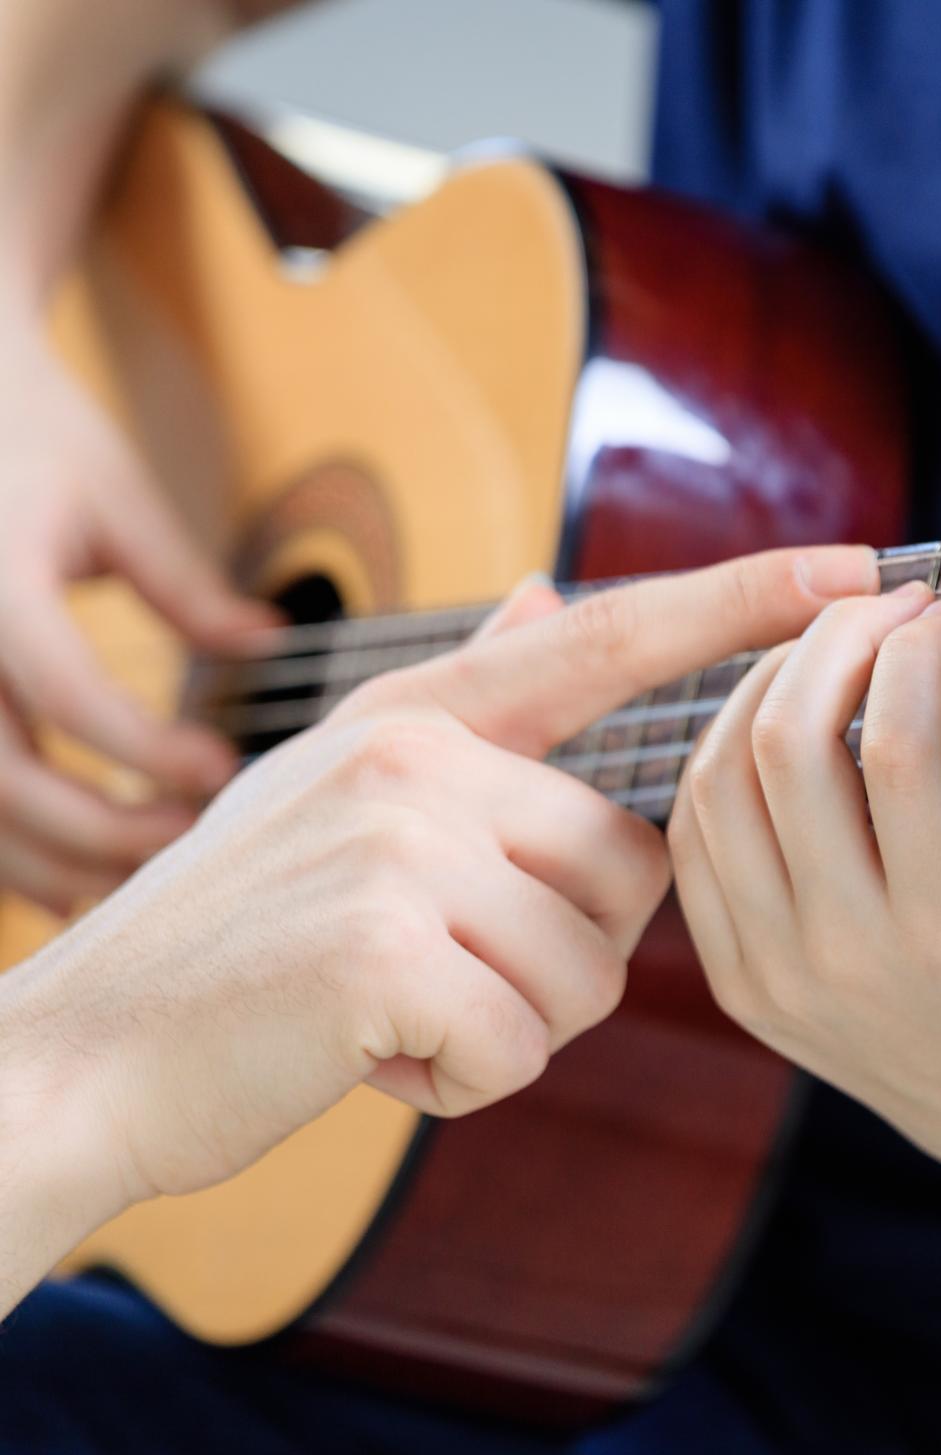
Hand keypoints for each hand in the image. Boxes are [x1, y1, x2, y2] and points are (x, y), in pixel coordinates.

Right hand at [0, 317, 276, 912]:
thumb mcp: (113, 495)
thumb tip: (271, 644)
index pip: (62, 688)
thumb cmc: (32, 440)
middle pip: (3, 777)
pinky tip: (80, 885)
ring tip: (151, 878)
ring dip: (57, 863)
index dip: (143, 747)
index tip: (224, 774)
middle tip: (196, 843)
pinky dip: (15, 856)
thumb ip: (185, 584)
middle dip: (102, 829)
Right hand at [3, 544, 877, 1234]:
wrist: (89, 1049)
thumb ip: (464, 699)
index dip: (739, 600)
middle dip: (563, 954)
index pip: (609, 640)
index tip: (854, 565)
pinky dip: (464, 1081)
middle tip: (441, 972)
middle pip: (623, 871)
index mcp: (419, 720)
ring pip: (585, 969)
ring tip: (396, 1009)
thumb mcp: (344, 788)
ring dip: (509, 1024)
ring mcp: (399, 847)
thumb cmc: (243, 938)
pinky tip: (374, 1055)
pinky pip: (521, 1042)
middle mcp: (417, 760)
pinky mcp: (386, 950)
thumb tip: (547, 593)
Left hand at [669, 586, 940, 1194]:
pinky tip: (772, 718)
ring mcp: (776, 977)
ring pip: (716, 786)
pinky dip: (718, 762)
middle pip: (785, 751)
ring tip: (825, 644)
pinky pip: (692, 843)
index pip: (896, 751)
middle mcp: (844, 959)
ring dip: (761, 687)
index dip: (913, 652)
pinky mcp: (740, 984)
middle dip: (829, 642)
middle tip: (878, 601)